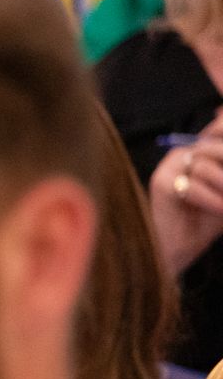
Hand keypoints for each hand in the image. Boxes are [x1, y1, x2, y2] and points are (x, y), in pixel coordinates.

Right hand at [150, 111, 222, 275]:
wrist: (175, 250)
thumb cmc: (205, 222)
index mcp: (202, 151)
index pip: (219, 127)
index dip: (222, 129)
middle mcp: (184, 153)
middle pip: (216, 146)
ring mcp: (170, 166)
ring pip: (206, 165)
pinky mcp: (161, 183)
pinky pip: (193, 185)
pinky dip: (212, 200)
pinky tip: (219, 209)